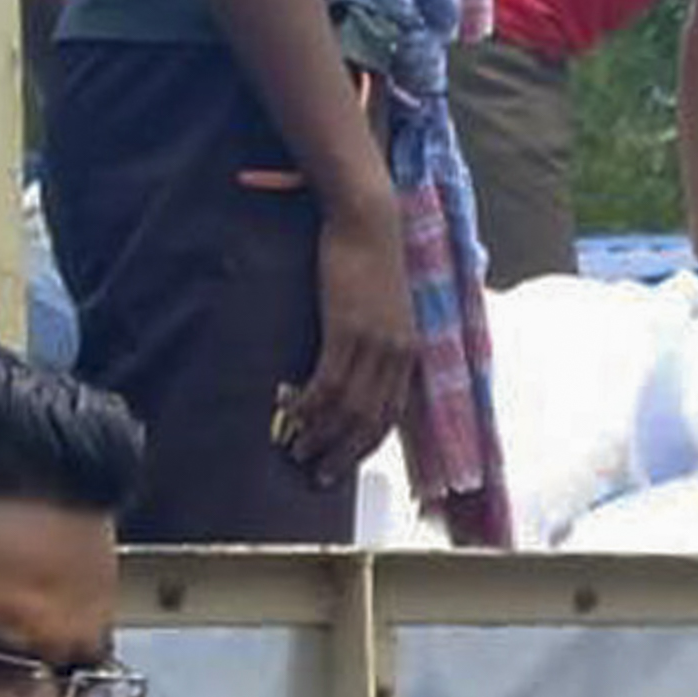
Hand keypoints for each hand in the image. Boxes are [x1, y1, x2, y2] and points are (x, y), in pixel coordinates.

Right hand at [291, 199, 422, 483]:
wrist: (369, 222)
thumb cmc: (369, 262)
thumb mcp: (381, 310)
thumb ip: (374, 342)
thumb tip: (348, 370)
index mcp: (409, 353)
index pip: (391, 414)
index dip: (365, 444)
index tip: (343, 463)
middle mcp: (397, 354)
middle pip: (372, 421)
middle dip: (343, 453)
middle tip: (317, 474)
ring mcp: (375, 343)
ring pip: (348, 407)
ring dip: (320, 434)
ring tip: (296, 448)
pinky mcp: (349, 329)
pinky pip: (328, 381)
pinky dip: (309, 404)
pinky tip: (289, 411)